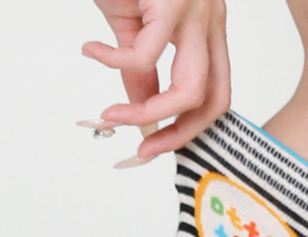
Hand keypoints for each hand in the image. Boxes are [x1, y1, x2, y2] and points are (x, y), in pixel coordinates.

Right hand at [82, 0, 230, 158]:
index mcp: (209, 30)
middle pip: (214, 103)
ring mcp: (197, 10)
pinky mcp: (171, 1)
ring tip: (111, 114)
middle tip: (142, 149)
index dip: (188, 129)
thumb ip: (141, 72)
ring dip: (147, 113)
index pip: (215, 96)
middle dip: (178, 135)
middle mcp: (211, 22)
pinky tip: (91, 52)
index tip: (153, 146)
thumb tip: (139, 110)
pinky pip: (145, 56)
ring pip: (190, 90)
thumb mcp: (134, 28)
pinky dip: (113, 63)